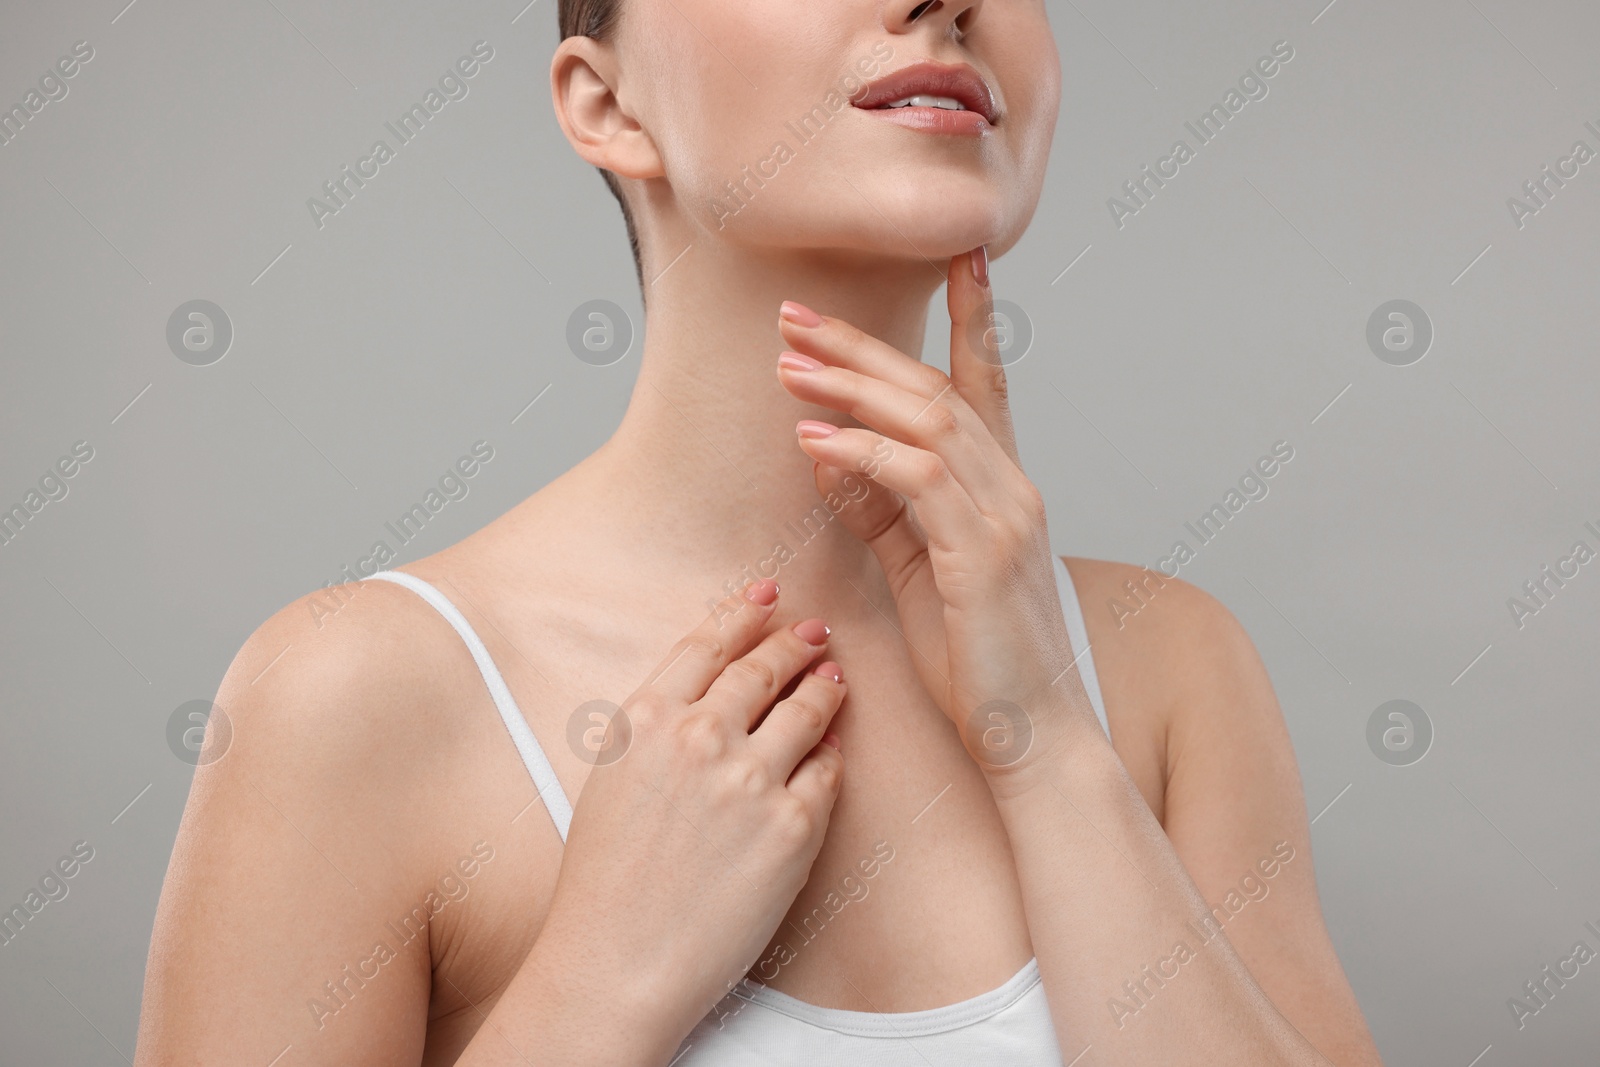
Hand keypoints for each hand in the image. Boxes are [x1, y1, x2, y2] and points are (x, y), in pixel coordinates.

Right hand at [531, 581, 845, 1055]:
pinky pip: (827, 772)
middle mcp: (700, 737)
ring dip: (824, 686)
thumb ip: (655, 728)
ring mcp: (751, 780)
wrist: (617, 962)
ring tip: (833, 676)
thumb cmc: (603, 881)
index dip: (743, 611)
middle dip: (794, 641)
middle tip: (814, 630)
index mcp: (646, 720)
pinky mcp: (793, 827)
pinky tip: (834, 746)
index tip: (766, 593)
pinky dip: (831, 754)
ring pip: (807, 710)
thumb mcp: (610, 778)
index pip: (707, 643)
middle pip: (763, 668)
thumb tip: (708, 695)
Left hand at [775, 250, 1094, 774]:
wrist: (1030, 736)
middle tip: (793, 315)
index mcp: (1003, 488)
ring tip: (787, 365)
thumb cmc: (977, 660)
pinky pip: (919, 478)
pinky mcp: (983, 554)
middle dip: (860, 345)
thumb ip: (879, 508)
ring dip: (851, 386)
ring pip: (928, 418)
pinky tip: (815, 436)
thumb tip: (829, 449)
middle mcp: (1013, 488)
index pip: (986, 382)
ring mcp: (1005, 517)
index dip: (974, 314)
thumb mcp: (916, 570)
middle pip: (936, 387)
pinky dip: (865, 449)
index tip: (958, 253)